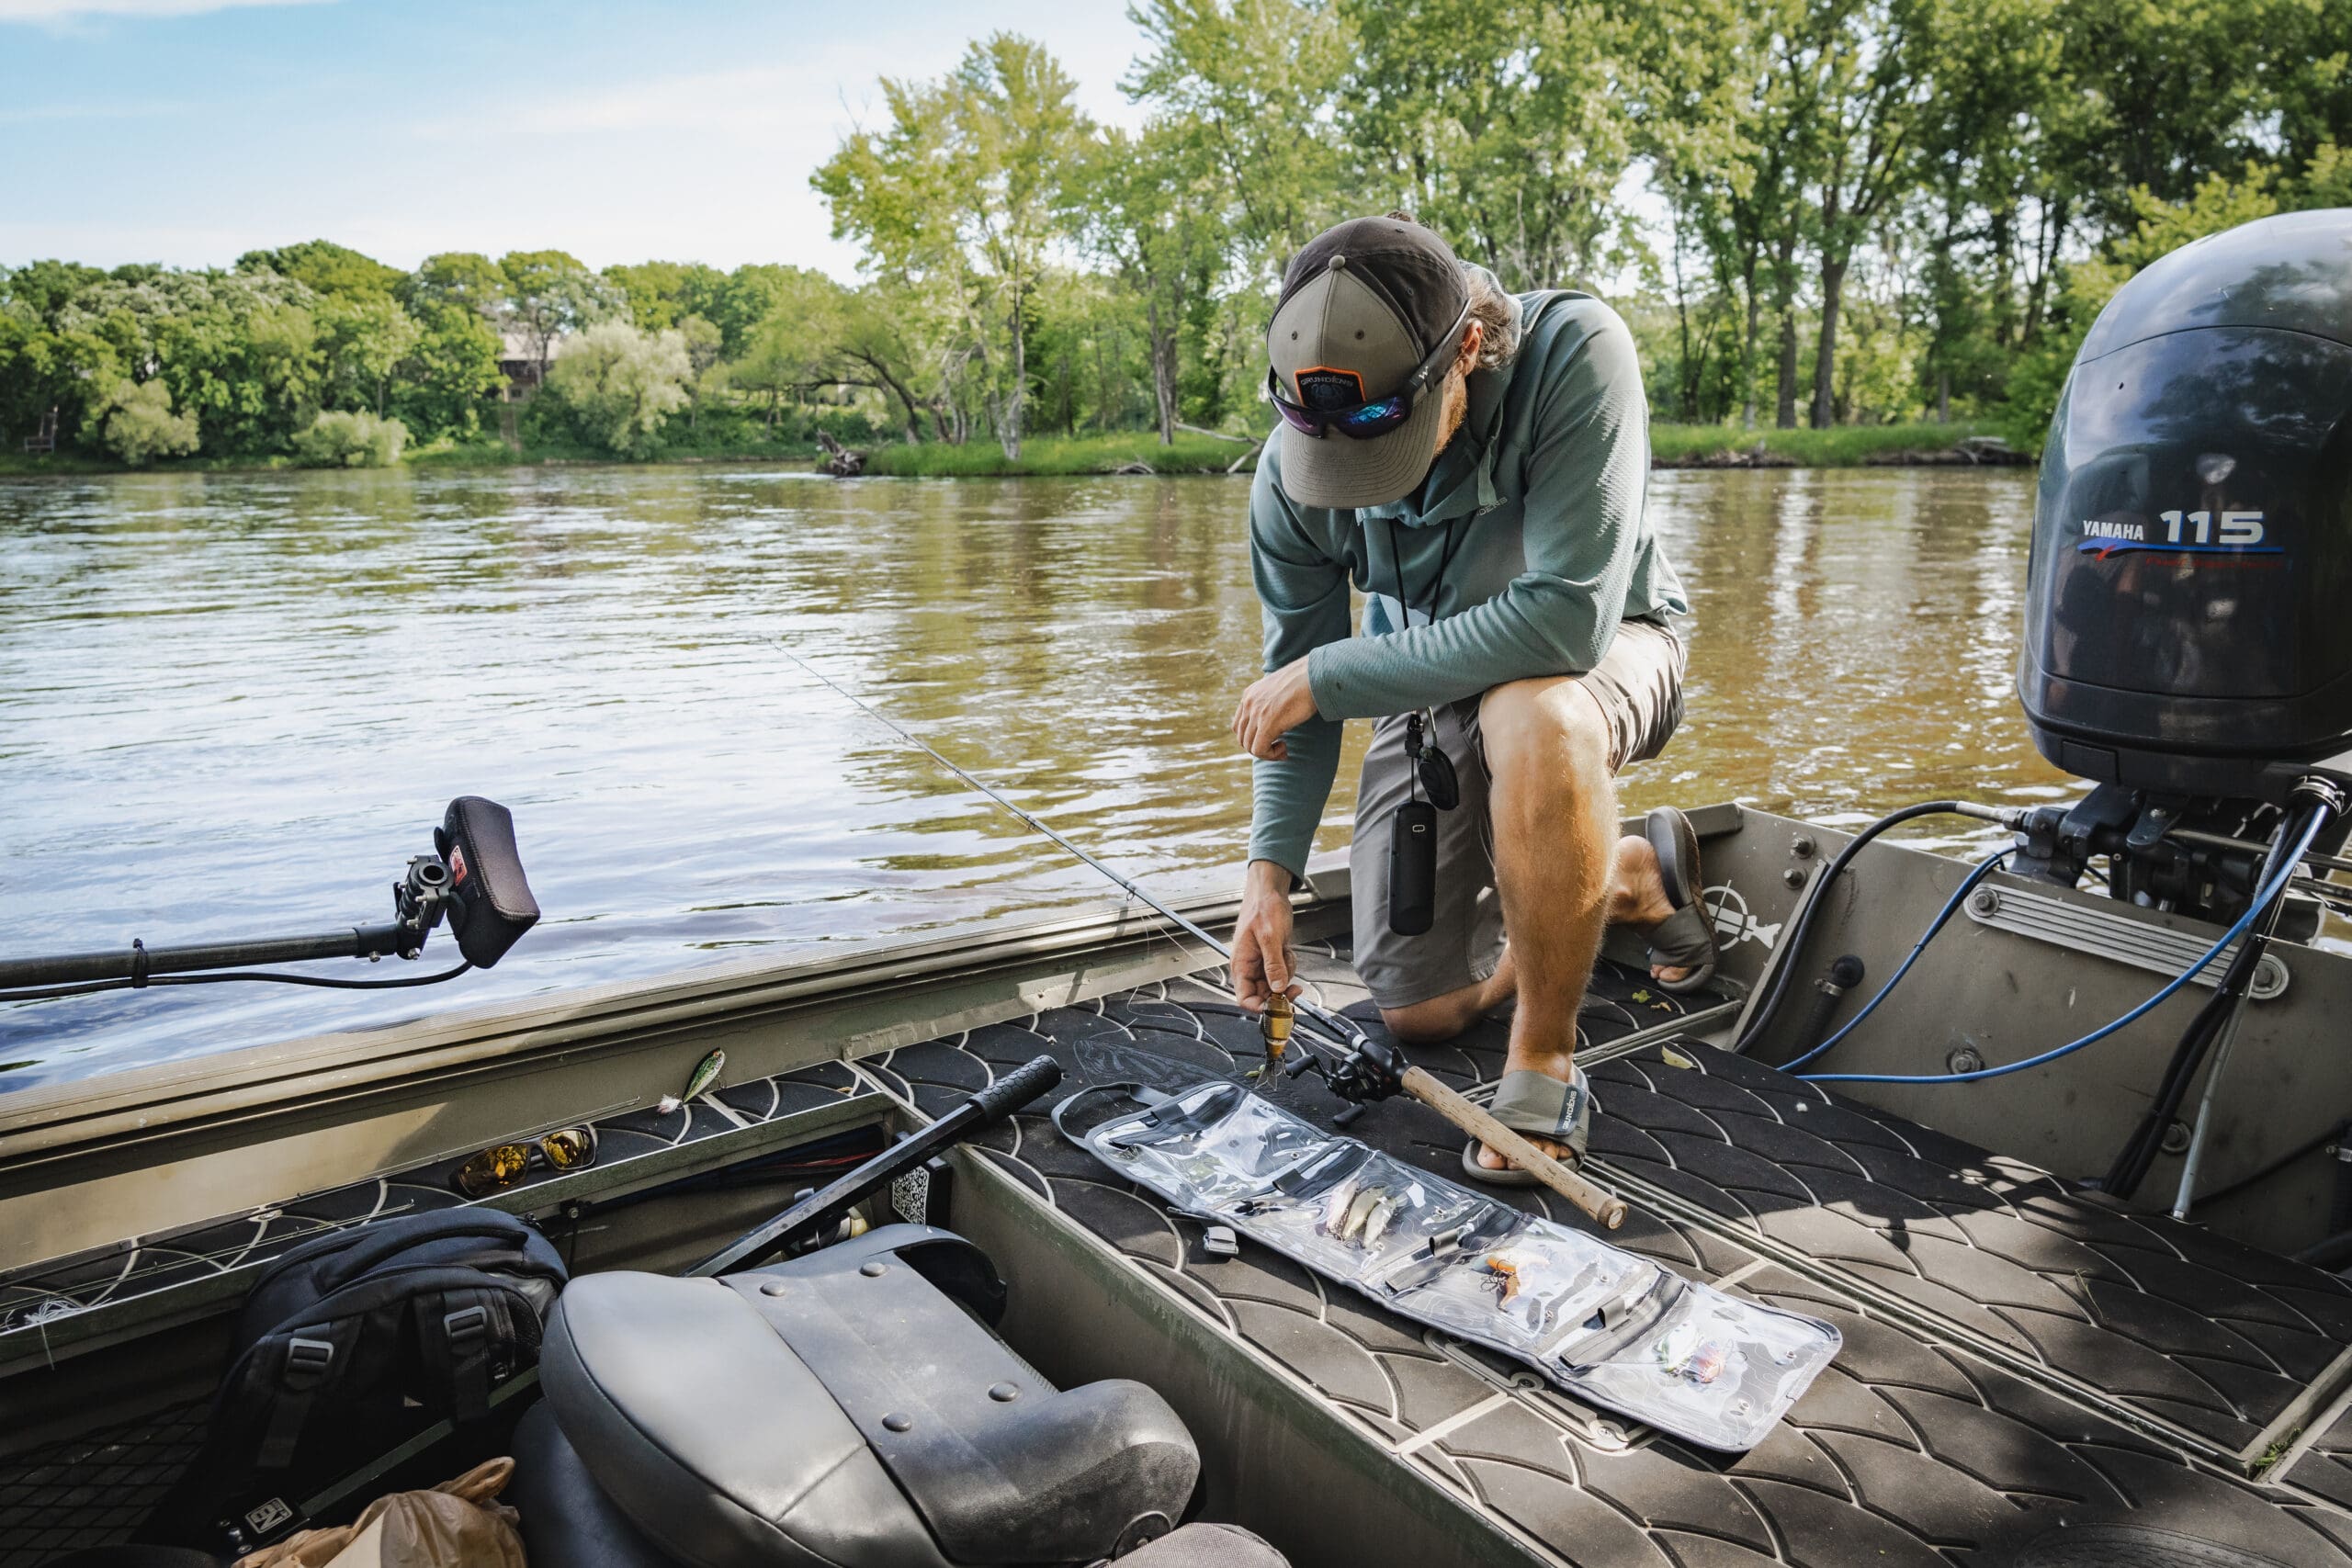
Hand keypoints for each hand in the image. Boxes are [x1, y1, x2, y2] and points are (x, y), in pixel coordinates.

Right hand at [1230, 860, 1299, 1012]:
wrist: (1270, 892)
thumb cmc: (1262, 907)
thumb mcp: (1269, 936)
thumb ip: (1273, 964)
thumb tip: (1277, 988)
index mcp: (1241, 964)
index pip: (1244, 998)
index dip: (1259, 1007)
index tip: (1277, 1007)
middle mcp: (1249, 967)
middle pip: (1263, 995)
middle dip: (1279, 992)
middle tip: (1294, 989)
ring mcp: (1261, 962)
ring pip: (1275, 984)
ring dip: (1286, 975)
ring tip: (1286, 956)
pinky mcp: (1271, 957)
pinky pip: (1282, 971)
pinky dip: (1289, 965)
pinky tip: (1287, 950)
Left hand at [1232, 656, 1317, 760]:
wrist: (1315, 676)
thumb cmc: (1305, 683)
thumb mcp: (1280, 691)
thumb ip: (1271, 703)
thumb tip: (1275, 719)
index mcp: (1249, 694)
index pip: (1239, 724)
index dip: (1253, 737)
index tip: (1272, 737)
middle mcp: (1248, 702)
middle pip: (1242, 738)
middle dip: (1259, 747)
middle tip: (1279, 747)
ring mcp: (1256, 712)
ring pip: (1249, 746)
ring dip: (1266, 753)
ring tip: (1283, 749)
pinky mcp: (1267, 723)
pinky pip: (1259, 750)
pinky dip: (1270, 755)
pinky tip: (1284, 749)